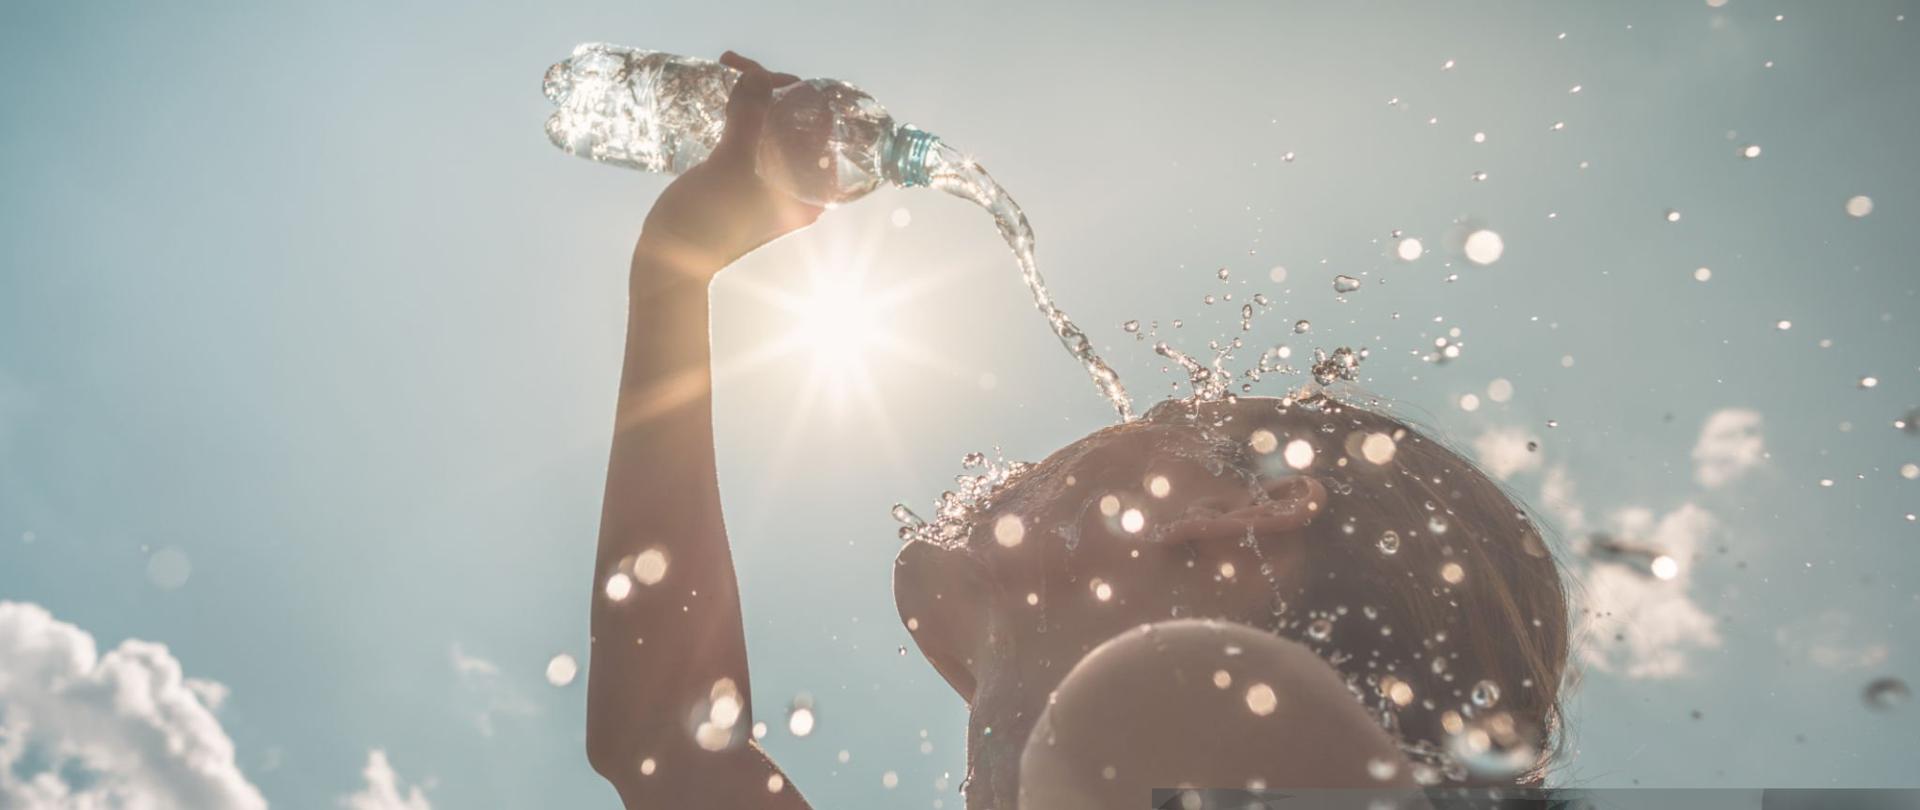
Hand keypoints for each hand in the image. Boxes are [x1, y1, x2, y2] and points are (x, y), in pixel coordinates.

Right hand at [635, 52, 824, 281]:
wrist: (668, 264)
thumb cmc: (707, 221)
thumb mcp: (731, 165)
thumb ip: (750, 118)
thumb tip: (761, 76)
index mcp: (810, 192)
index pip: (820, 129)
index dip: (797, 94)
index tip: (764, 76)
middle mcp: (798, 190)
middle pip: (797, 125)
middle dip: (772, 92)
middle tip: (737, 68)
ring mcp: (770, 188)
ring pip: (772, 130)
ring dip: (754, 101)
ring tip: (730, 75)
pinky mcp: (743, 185)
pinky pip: (752, 142)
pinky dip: (741, 118)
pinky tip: (726, 102)